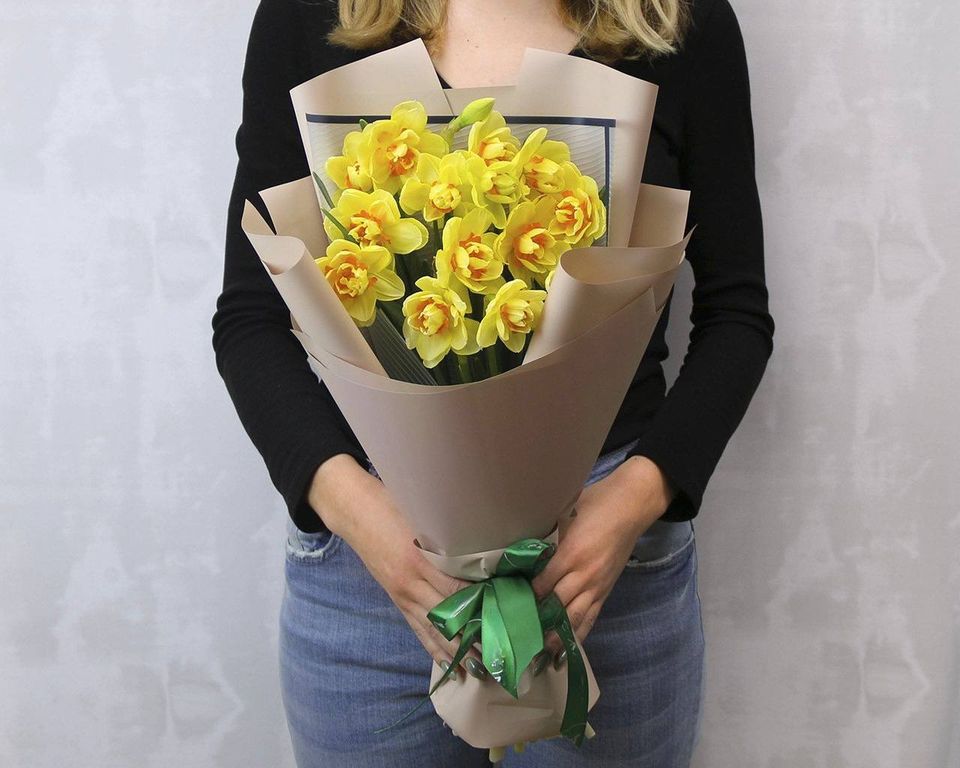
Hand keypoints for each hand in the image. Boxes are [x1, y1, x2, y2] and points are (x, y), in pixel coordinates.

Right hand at [309, 455, 482, 678]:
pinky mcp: (397, 600)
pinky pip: (417, 629)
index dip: (482, 604)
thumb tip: (485, 548)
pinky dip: (433, 648)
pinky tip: (448, 663)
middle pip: (449, 616)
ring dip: (457, 650)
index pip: (458, 590)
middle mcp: (412, 583)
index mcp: (421, 560)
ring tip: (481, 669)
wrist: (355, 511)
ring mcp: (403, 594)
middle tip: (502, 653)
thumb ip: (450, 535)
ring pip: (434, 630)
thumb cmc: (392, 505)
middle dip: (475, 636)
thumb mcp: (423, 515)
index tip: (507, 615)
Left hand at [530, 455, 674, 660]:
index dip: (525, 597)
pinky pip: (591, 617)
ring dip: (556, 637)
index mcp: (570, 554)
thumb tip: (523, 546)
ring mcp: (597, 585)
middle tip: (516, 639)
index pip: (542, 584)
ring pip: (574, 618)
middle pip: (556, 606)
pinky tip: (566, 647)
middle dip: (537, 623)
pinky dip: (578, 634)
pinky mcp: (606, 591)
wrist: (631, 506)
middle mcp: (584, 575)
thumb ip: (547, 534)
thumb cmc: (595, 504)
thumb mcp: (565, 514)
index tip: (505, 608)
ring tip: (538, 654)